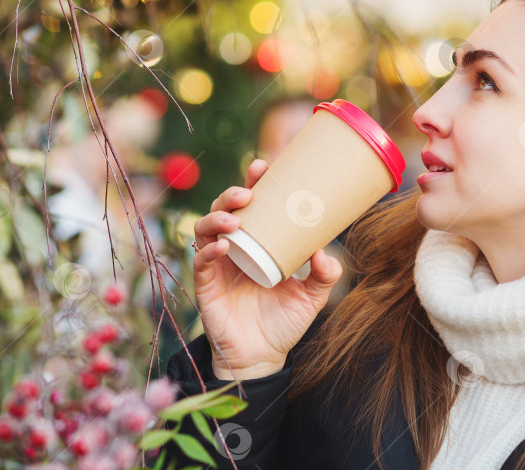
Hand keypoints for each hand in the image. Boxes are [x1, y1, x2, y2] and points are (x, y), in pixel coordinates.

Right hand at [192, 159, 343, 379]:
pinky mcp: (206, 286)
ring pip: (205, 229)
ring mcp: (217, 266)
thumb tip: (324, 252)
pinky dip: (208, 250)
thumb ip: (324, 274)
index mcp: (257, 242)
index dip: (253, 183)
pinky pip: (200, 262)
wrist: (263, 357)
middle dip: (232, 195)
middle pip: (224, 210)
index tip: (263, 167)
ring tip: (235, 220)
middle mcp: (234, 249)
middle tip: (249, 193)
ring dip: (217, 218)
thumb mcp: (312, 295)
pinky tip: (224, 247)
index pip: (252, 206)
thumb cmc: (284, 321)